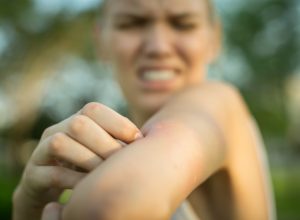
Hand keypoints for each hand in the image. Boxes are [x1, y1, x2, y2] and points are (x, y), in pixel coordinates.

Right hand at [13, 102, 141, 219]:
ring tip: (105, 175)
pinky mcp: (33, 175)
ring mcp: (41, 152)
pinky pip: (51, 173)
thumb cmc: (85, 167)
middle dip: (105, 143)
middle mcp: (57, 130)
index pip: (93, 109)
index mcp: (75, 122)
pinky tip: (89, 189)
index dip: (117, 122)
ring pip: (61, 143)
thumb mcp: (101, 152)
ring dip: (89, 160)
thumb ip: (118, 143)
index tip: (138, 140)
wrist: (50, 187)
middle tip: (122, 162)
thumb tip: (149, 141)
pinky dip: (74, 180)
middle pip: (79, 123)